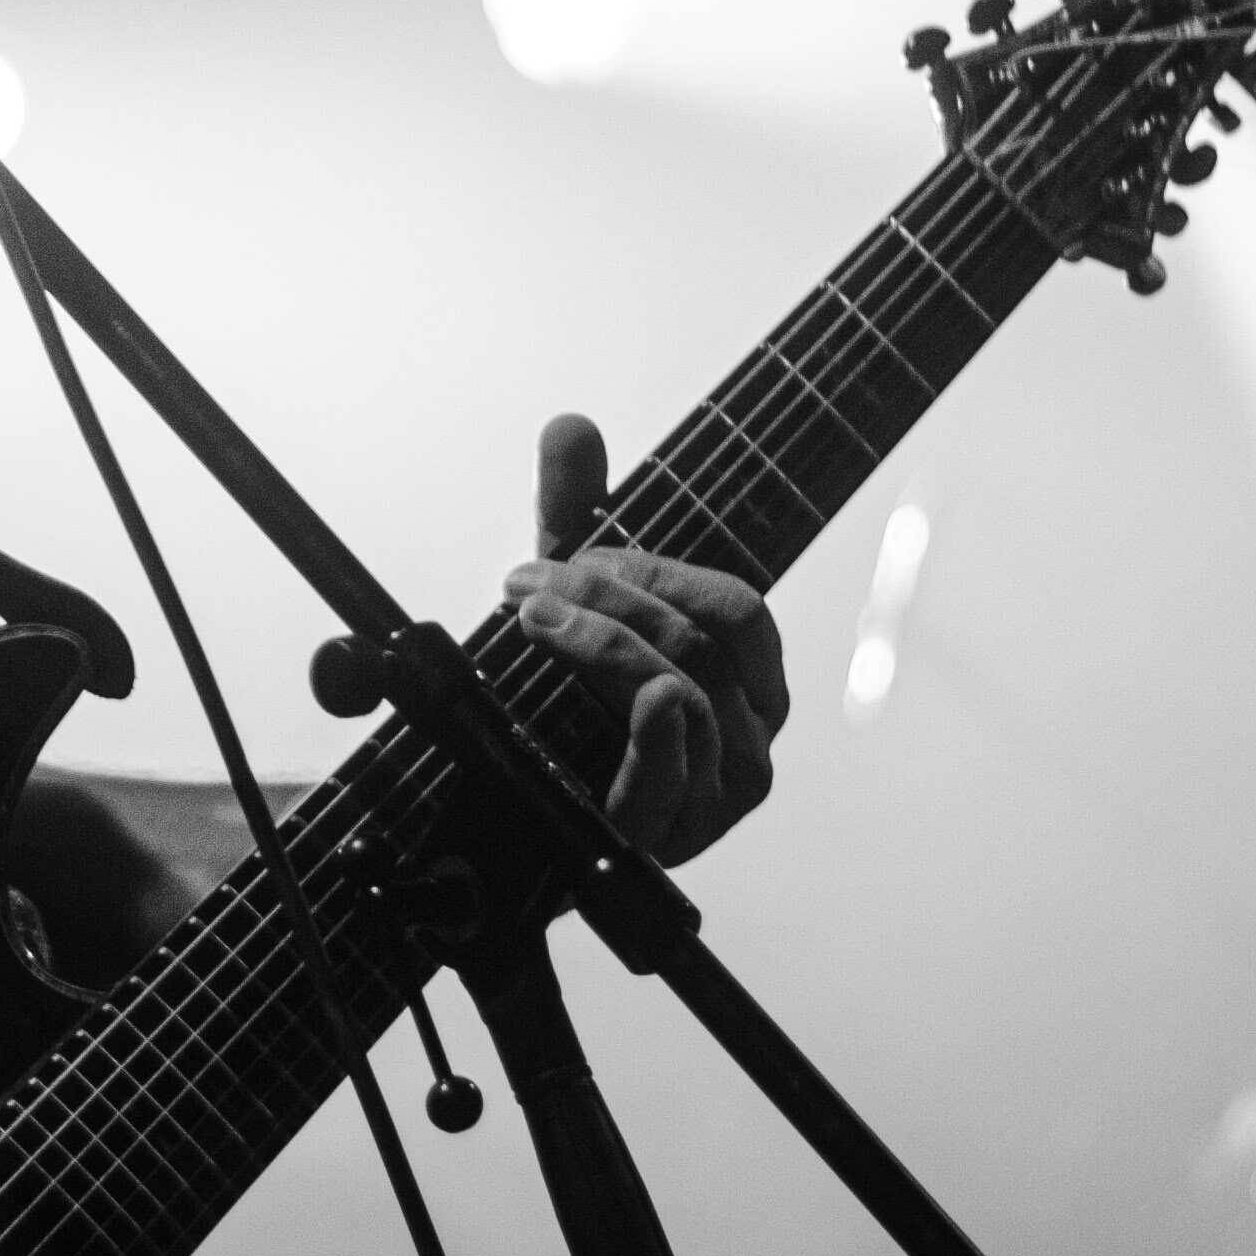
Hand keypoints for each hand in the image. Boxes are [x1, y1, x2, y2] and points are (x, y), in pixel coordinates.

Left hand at [501, 414, 785, 866]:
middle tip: (522, 586)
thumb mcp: (567, 600)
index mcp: (748, 685)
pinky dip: (655, 722)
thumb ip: (573, 511)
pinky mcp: (669, 832)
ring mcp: (716, 794)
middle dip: (603, 595)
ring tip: (530, 621)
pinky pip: (679, 763)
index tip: (563, 556)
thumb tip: (570, 423)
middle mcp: (749, 740)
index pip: (735, 608)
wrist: (506, 825)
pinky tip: (638, 693)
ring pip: (680, 685)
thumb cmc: (559, 706)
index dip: (650, 571)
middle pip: (698, 638)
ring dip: (599, 641)